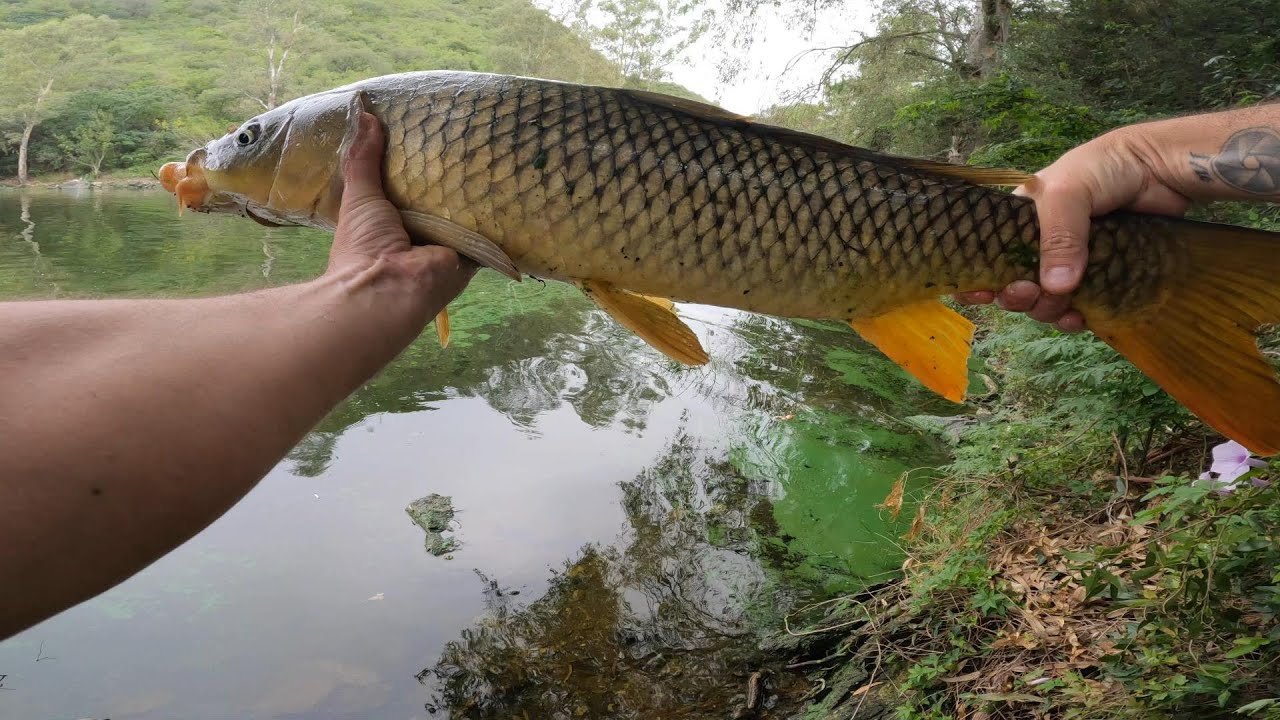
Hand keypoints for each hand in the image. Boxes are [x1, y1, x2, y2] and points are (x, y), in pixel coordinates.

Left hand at [327, 112, 475, 321]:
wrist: (388, 288)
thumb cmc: (364, 244)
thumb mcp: (359, 194)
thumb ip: (362, 158)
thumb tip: (364, 114)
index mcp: (392, 222)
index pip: (408, 188)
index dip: (417, 166)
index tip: (431, 135)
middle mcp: (420, 233)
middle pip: (439, 199)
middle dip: (450, 176)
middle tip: (468, 137)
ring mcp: (446, 244)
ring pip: (464, 212)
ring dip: (474, 192)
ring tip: (491, 151)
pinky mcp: (470, 253)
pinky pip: (485, 229)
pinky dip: (495, 214)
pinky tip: (508, 184)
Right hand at [954, 127, 1190, 331]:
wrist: (1162, 167)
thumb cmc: (1103, 168)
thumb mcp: (1068, 193)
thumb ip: (1058, 237)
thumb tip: (1054, 288)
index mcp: (1020, 221)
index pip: (987, 253)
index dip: (977, 276)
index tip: (979, 293)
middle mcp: (1040, 243)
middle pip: (1014, 283)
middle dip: (1017, 296)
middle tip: (1029, 293)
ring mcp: (1071, 262)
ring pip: (1044, 300)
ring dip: (1046, 310)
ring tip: (1060, 308)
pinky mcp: (1100, 276)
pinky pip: (1079, 307)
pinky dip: (1074, 318)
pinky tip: (1078, 319)